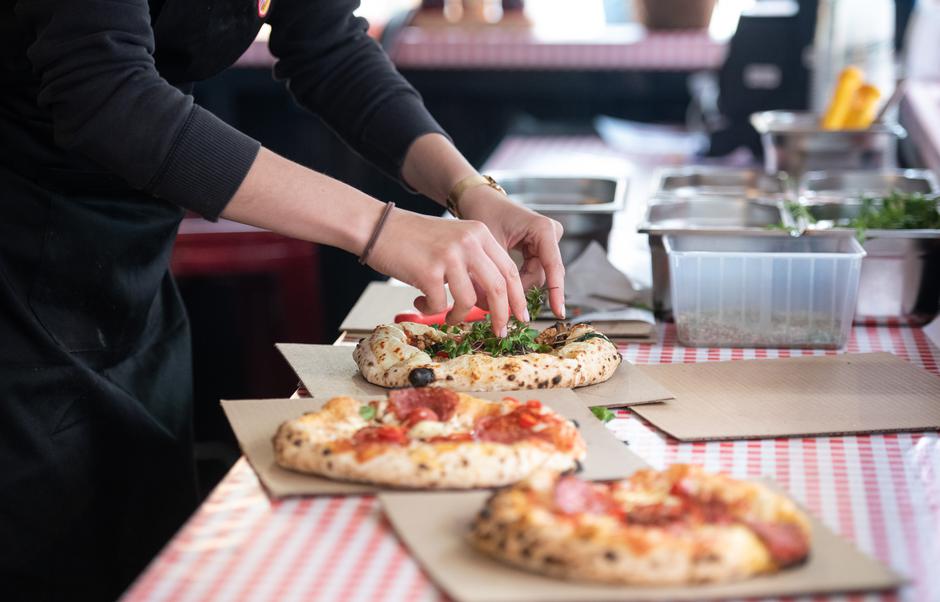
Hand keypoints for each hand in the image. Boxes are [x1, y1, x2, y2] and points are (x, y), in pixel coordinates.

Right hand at [364, 208, 528, 336]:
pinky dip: (430, 310)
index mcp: (479, 233)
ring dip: (459, 316)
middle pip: (498, 287)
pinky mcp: (428, 271)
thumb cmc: (412, 239)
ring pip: (469, 301)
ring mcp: (449, 256)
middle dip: (502, 315)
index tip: (520, 317)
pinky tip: (419, 302)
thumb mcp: (452, 241)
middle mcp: (468, 242)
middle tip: (501, 333)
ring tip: (447, 316)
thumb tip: (490, 302)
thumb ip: (473, 264)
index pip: (508, 270)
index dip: (517, 297)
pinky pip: (439, 304)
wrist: (376, 227)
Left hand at [459, 186, 565, 318]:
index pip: (553, 266)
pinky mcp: (541, 246)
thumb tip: (492, 307)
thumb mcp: (489, 245)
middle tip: (504, 311)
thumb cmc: (484, 215)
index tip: (559, 312)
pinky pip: (532, 270)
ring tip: (494, 294)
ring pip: (536, 275)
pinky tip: (503, 285)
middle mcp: (550, 234)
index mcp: (543, 229)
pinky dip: (517, 279)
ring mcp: (548, 241)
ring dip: (517, 286)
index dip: (556, 291)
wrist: (481, 200)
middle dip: (523, 291)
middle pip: (543, 274)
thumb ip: (495, 274)